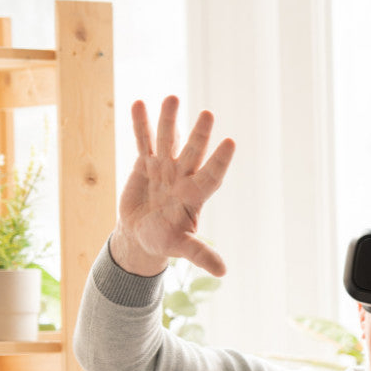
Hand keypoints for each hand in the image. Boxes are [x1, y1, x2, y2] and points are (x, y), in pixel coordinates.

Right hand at [111, 95, 235, 276]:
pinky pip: (142, 141)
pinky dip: (141, 124)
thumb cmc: (164, 242)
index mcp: (194, 196)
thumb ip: (200, 254)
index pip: (212, 175)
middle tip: (208, 114)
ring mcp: (164, 168)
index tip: (231, 143)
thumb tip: (223, 272)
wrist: (140, 235)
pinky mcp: (144, 164)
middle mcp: (182, 177)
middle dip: (199, 134)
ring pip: (167, 140)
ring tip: (172, 98)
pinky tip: (140, 104)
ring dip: (168, 121)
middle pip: (193, 152)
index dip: (220, 160)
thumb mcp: (181, 248)